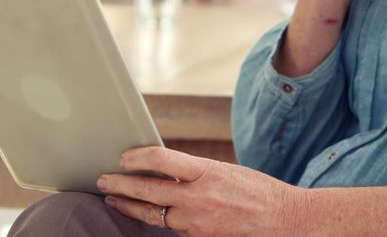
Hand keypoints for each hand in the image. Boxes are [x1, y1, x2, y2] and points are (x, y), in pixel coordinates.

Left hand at [97, 147, 309, 236]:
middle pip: (147, 190)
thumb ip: (194, 172)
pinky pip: (172, 228)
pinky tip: (146, 213)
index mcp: (206, 172)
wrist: (284, 222)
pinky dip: (157, 219)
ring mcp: (197, 223)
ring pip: (153, 214)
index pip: (161, 159)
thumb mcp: (224, 171)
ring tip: (115, 198)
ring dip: (130, 205)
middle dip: (119, 185)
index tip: (122, 157)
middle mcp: (198, 198)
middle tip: (102, 180)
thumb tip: (164, 169)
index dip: (137, 157)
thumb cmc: (256, 191)